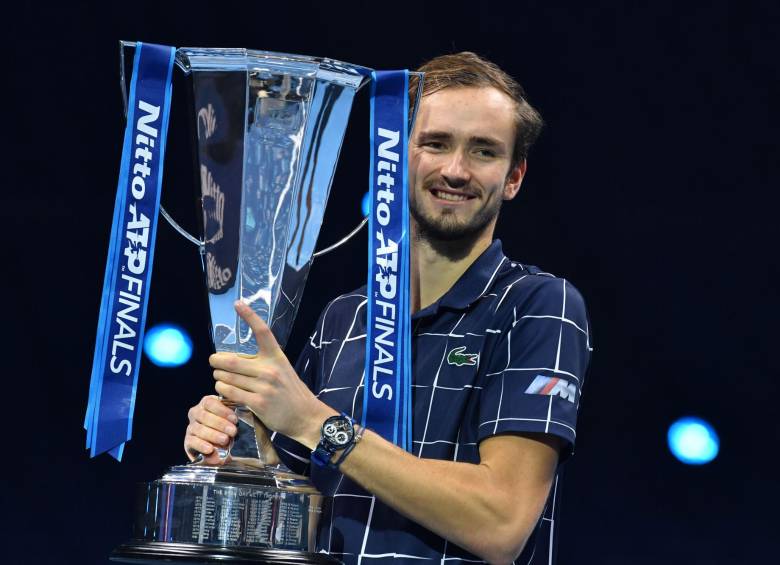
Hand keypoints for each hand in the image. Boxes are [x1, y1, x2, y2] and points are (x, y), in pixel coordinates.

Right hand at [184, 394, 238, 463]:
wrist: (220, 448)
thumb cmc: (227, 429)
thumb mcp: (231, 420)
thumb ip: (232, 416)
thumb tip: (235, 418)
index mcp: (207, 403)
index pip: (210, 403)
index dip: (222, 410)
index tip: (234, 419)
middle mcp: (196, 413)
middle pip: (204, 415)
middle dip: (220, 424)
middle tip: (233, 431)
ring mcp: (191, 427)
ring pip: (198, 429)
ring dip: (213, 435)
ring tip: (225, 440)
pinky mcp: (188, 441)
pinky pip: (192, 442)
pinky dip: (201, 445)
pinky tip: (210, 449)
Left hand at [210, 301, 334, 446]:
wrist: (305, 415)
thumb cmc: (290, 391)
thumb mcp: (282, 370)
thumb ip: (263, 363)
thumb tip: (234, 359)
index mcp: (276, 357)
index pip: (262, 332)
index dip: (249, 316)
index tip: (238, 303)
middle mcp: (269, 370)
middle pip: (232, 361)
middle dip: (216, 361)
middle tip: (213, 362)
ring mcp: (263, 386)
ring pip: (227, 378)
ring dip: (218, 378)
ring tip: (221, 379)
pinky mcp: (258, 402)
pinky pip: (230, 392)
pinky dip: (222, 390)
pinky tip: (224, 390)